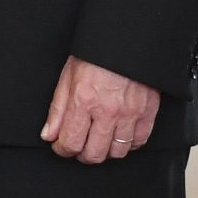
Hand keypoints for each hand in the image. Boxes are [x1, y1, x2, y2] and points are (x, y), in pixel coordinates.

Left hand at [42, 55, 159, 162]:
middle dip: (82, 155)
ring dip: (105, 151)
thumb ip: (57, 110)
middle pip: (95, 154)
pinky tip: (118, 136)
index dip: (62, 149)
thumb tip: (49, 135)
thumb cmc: (94, 57)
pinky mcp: (148, 113)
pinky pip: (139, 142)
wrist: (125, 42)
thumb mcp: (67, 78)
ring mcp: (130, 114)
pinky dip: (128, 145)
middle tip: (78, 147)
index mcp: (84, 101)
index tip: (60, 146)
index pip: (71, 142)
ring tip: (98, 141)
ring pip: (117, 152)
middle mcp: (108, 112)